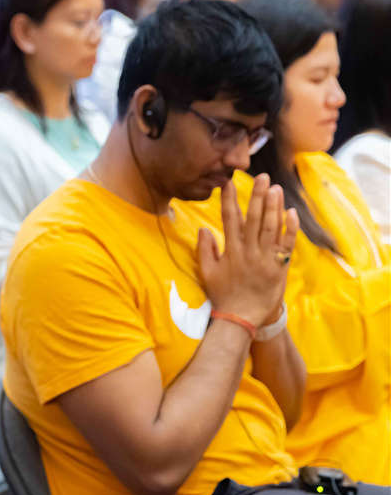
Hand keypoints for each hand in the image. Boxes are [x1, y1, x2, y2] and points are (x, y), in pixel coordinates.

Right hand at [198, 174, 298, 327]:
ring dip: (274, 207)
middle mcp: (248, 252)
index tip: (229, 183)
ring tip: (276, 188)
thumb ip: (205, 250)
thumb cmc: (223, 295)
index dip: (229, 200)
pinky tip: (291, 212)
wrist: (242, 317)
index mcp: (230, 251)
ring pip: (271, 227)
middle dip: (257, 196)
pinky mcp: (279, 266)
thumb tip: (204, 229)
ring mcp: (265, 259)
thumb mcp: (207, 273)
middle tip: (262, 177)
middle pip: (254, 219)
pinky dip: (289, 227)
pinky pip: (286, 244)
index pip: (229, 220)